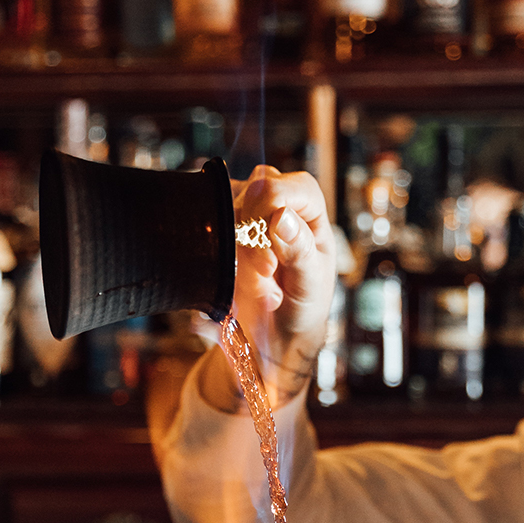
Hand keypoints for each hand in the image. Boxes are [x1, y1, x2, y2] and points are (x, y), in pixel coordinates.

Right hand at [200, 167, 335, 411]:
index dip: (276, 201)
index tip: (270, 236)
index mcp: (311, 214)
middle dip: (255, 232)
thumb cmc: (304, 307)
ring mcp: (250, 219)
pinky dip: (223, 261)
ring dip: (241, 252)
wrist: (277, 336)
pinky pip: (212, 233)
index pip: (292, 186)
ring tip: (264, 288)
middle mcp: (280, 209)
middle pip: (256, 192)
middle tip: (268, 272)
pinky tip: (243, 287)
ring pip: (230, 211)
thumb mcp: (310, 284)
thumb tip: (282, 216)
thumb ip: (299, 250)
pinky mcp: (225, 235)